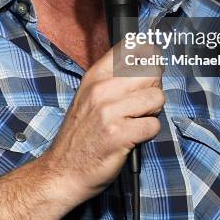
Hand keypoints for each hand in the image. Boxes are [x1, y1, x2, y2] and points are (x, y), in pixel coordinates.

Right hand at [42, 39, 163, 203]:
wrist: (62, 170)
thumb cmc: (81, 134)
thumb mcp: (89, 95)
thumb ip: (114, 78)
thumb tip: (150, 64)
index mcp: (96, 76)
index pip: (132, 48)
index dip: (150, 55)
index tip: (152, 64)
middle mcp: (102, 89)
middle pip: (152, 73)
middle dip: (154, 89)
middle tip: (143, 104)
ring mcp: (109, 111)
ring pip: (157, 98)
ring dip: (153, 113)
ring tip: (136, 121)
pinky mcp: (119, 134)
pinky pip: (153, 125)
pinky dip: (149, 133)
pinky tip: (134, 137)